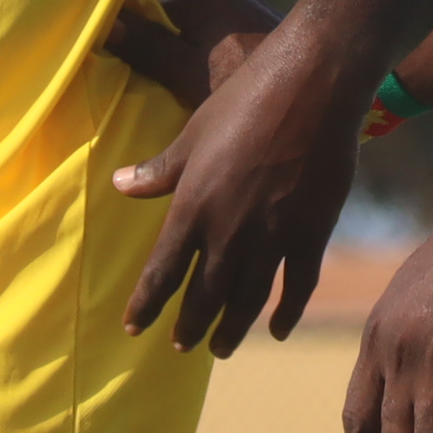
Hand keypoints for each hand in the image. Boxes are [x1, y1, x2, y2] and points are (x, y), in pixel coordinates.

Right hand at [100, 0, 278, 112]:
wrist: (329, 95)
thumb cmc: (254, 88)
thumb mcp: (191, 75)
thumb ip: (150, 51)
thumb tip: (107, 25)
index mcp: (210, 3)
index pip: (156, 20)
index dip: (137, 50)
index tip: (121, 81)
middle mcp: (236, 6)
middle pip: (183, 36)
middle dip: (167, 65)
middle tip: (149, 100)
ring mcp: (258, 27)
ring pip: (210, 52)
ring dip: (196, 77)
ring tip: (184, 109)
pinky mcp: (275, 51)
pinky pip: (234, 62)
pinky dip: (223, 83)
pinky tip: (221, 111)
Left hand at [113, 4, 372, 352]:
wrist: (312, 84)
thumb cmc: (245, 99)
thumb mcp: (192, 134)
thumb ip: (159, 170)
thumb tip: (120, 184)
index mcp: (191, 206)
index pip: (161, 272)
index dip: (147, 304)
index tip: (134, 327)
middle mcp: (228, 231)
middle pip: (203, 295)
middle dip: (189, 325)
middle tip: (182, 345)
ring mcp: (272, 235)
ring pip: (246, 299)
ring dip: (231, 328)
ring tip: (221, 349)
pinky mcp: (311, 232)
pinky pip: (296, 286)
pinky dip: (286, 313)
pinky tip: (277, 330)